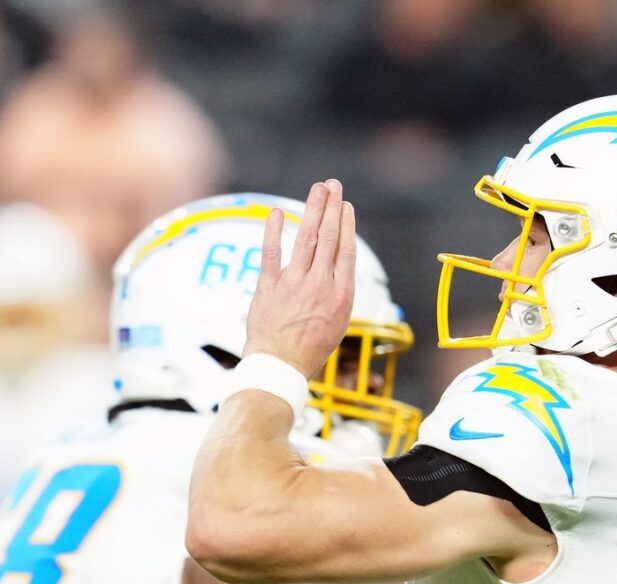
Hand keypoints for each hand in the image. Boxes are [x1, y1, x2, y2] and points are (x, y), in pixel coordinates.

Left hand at [244, 179, 356, 378]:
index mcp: (341, 295)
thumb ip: (336, 292)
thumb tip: (336, 269)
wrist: (281, 366)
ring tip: (318, 189)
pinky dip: (275, 230)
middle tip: (333, 185)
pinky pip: (272, 252)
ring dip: (313, 210)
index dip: (346, 224)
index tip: (345, 206)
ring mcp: (294, 283)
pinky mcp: (270, 286)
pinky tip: (279, 212)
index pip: (346, 250)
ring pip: (307, 238)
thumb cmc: (310, 349)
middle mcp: (320, 284)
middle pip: (329, 237)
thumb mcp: (336, 323)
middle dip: (332, 207)